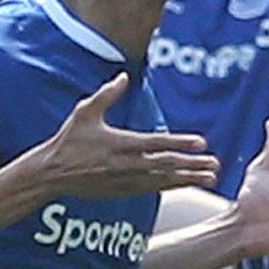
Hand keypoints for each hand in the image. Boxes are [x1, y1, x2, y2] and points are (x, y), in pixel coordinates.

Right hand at [16, 73, 219, 197]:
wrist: (53, 173)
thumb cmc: (69, 139)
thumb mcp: (85, 112)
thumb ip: (107, 94)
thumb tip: (124, 77)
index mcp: (121, 143)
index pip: (157, 143)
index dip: (181, 142)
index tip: (202, 142)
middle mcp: (127, 164)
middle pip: (167, 165)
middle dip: (193, 165)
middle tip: (215, 165)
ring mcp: (126, 180)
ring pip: (164, 180)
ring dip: (188, 179)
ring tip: (210, 178)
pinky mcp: (124, 191)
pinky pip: (153, 189)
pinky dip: (171, 186)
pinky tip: (186, 184)